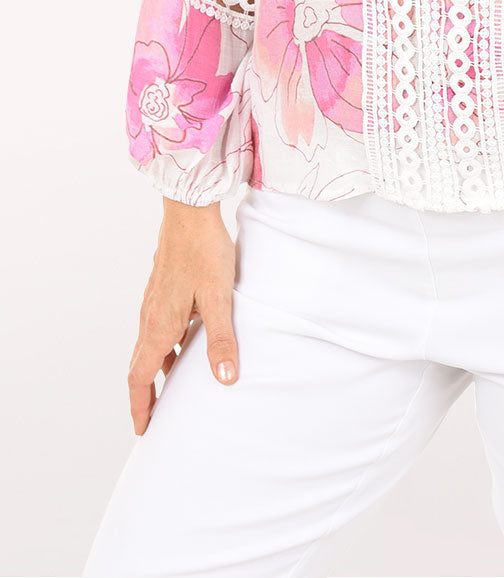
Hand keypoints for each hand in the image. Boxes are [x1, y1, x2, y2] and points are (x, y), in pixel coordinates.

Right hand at [127, 201, 239, 435]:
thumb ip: (221, 339)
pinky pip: (159, 326)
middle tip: (156, 417)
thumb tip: (226, 378)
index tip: (142, 429)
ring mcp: (154, 301)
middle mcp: (150, 316)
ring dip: (159, 368)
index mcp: (158, 326)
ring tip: (176, 385)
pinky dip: (167, 344)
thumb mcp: (218, 299)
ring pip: (151, 344)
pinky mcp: (163, 288)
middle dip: (146, 393)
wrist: (190, 211)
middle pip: (141, 365)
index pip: (139, 377)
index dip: (139, 406)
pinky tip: (188, 340)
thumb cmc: (204, 252)